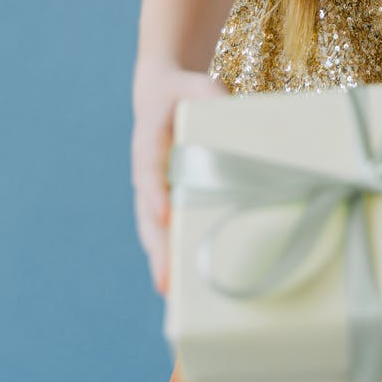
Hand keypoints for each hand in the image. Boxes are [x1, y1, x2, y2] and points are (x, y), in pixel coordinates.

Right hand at [131, 69, 227, 294]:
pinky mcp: (168, 201)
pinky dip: (175, 254)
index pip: (150, 170)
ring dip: (164, 261)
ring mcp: (155, 192)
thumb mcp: (197, 85)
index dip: (156, 193)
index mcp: (149, 144)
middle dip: (159, 248)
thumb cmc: (183, 91)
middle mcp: (148, 174)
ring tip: (174, 296)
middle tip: (167, 281)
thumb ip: (210, 94)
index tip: (164, 214)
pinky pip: (169, 231)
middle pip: (149, 216)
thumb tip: (233, 111)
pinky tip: (188, 284)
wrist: (163, 95)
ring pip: (154, 232)